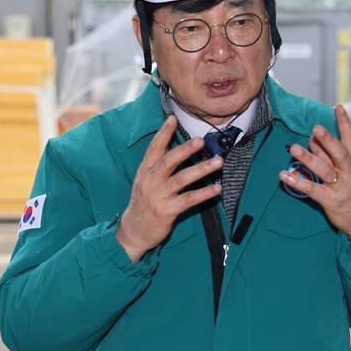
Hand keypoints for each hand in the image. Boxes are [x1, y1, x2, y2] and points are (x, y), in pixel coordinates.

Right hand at [116, 116, 222, 261]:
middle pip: (169, 160)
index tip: (173, 119)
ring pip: (182, 178)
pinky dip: (204, 193)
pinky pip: (188, 199)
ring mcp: (158, 196)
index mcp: (145, 171)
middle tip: (202, 140)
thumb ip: (158, 167)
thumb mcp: (145, 182)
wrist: (133, 231)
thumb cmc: (143, 204)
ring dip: (202, 169)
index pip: (154, 148)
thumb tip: (177, 150)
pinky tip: (217, 188)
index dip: (163, 133)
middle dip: (186, 149)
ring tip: (218, 162)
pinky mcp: (167, 210)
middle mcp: (150, 181)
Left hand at [279, 104, 350, 241]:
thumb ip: (331, 156)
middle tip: (316, 128)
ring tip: (294, 148)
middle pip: (340, 154)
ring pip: (325, 170)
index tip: (338, 108)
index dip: (345, 124)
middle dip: (328, 140)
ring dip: (309, 158)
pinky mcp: (331, 201)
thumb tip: (313, 139)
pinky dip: (298, 182)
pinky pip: (313, 190)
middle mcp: (350, 173)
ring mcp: (341, 187)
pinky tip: (284, 175)